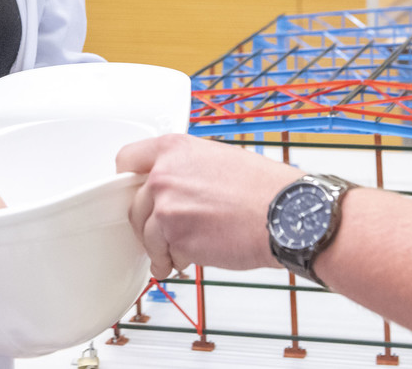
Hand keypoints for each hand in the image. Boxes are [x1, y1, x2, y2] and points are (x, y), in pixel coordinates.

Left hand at [117, 133, 296, 277]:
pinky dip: (173, 262)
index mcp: (173, 149)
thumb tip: (171, 183)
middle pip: (133, 204)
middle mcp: (163, 175)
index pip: (126, 160)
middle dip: (147, 221)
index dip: (129, 181)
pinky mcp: (176, 239)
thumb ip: (183, 168)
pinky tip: (189, 259)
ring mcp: (167, 208)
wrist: (285, 214)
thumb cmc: (263, 188)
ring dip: (159, 247)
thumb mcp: (216, 158)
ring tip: (177, 252)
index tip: (133, 192)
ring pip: (146, 234)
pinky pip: (163, 255)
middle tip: (163, 230)